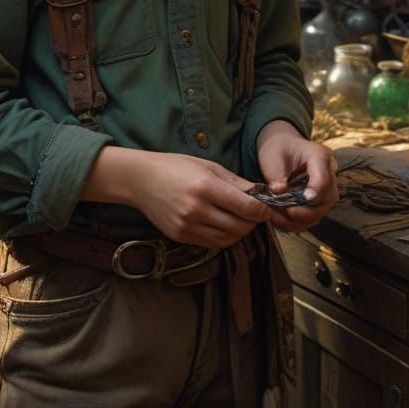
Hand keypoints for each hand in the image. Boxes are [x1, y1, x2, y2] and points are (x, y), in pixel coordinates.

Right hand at [129, 152, 271, 248]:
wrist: (140, 179)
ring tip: (240, 220)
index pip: (246, 207)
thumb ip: (235, 182)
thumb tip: (261, 193)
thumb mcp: (207, 166)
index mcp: (205, 187)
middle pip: (239, 227)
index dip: (262, 210)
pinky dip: (223, 237)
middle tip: (256, 214)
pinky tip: (223, 225)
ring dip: (240, 232)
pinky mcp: (180, 237)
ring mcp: (187, 226)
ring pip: (227, 240)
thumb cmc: (176, 166)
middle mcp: (196, 209)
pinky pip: (211, 243)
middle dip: (253, 222)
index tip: (268, 207)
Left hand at [255, 120, 338, 233]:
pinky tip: (281, 219)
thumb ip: (275, 174)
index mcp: (319, 156)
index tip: (304, 199)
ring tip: (279, 216)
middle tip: (285, 211)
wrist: (283, 150)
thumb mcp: (272, 155)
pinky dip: (297, 222)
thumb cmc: (278, 149)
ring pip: (321, 211)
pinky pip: (313, 218)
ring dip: (300, 219)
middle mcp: (329, 174)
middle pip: (326, 199)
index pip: (323, 177)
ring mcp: (326, 190)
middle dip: (305, 210)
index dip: (315, 191)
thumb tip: (279, 192)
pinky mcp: (320, 202)